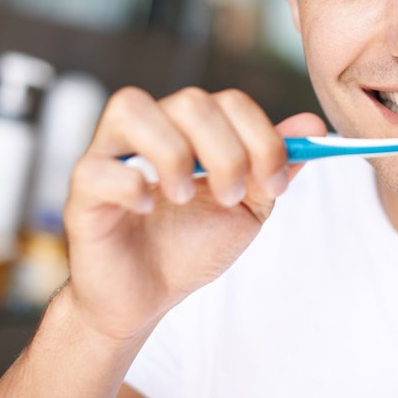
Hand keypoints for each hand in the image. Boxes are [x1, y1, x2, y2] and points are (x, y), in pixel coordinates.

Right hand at [61, 86, 325, 341]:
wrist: (147, 295)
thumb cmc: (192, 244)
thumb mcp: (249, 205)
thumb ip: (277, 162)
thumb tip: (313, 123)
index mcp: (193, 129)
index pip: (231, 101)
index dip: (262, 138)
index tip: (274, 184)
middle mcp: (152, 128)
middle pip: (190, 101)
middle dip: (226, 151)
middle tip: (230, 196)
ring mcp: (112, 153)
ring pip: (132, 107)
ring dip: (173, 155)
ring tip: (185, 198)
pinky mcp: (84, 187)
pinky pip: (98, 165)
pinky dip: (131, 184)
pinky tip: (148, 207)